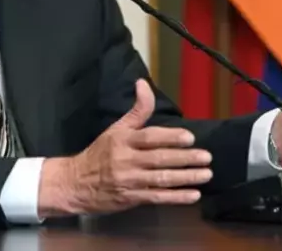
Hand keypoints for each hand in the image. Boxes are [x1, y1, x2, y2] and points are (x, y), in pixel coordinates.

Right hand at [38, 79, 212, 216]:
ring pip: (161, 179)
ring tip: (205, 174)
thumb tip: (143, 83)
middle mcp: (126, 160)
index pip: (149, 137)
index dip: (170, 137)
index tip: (190, 138)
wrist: (75, 183)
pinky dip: (176, 197)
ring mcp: (129, 181)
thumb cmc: (99, 153)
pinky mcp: (131, 198)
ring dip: (186, 177)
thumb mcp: (116, 128)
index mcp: (123, 140)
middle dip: (185, 158)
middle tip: (206, 157)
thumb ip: (136, 110)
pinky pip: (157, 197)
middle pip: (159, 159)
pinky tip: (193, 195)